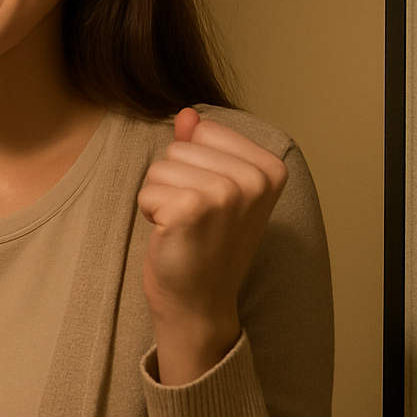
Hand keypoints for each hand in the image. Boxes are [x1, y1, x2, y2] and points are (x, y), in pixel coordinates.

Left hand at [137, 108, 287, 384]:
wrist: (199, 304)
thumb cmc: (205, 247)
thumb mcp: (215, 189)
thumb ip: (202, 146)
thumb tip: (186, 113)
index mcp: (269, 168)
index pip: (203, 130)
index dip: (194, 166)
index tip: (210, 203)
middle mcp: (254, 179)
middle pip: (179, 147)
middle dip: (174, 181)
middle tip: (194, 219)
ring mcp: (226, 193)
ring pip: (160, 166)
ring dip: (161, 198)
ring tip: (184, 227)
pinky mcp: (192, 208)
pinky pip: (147, 190)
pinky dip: (149, 213)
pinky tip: (171, 236)